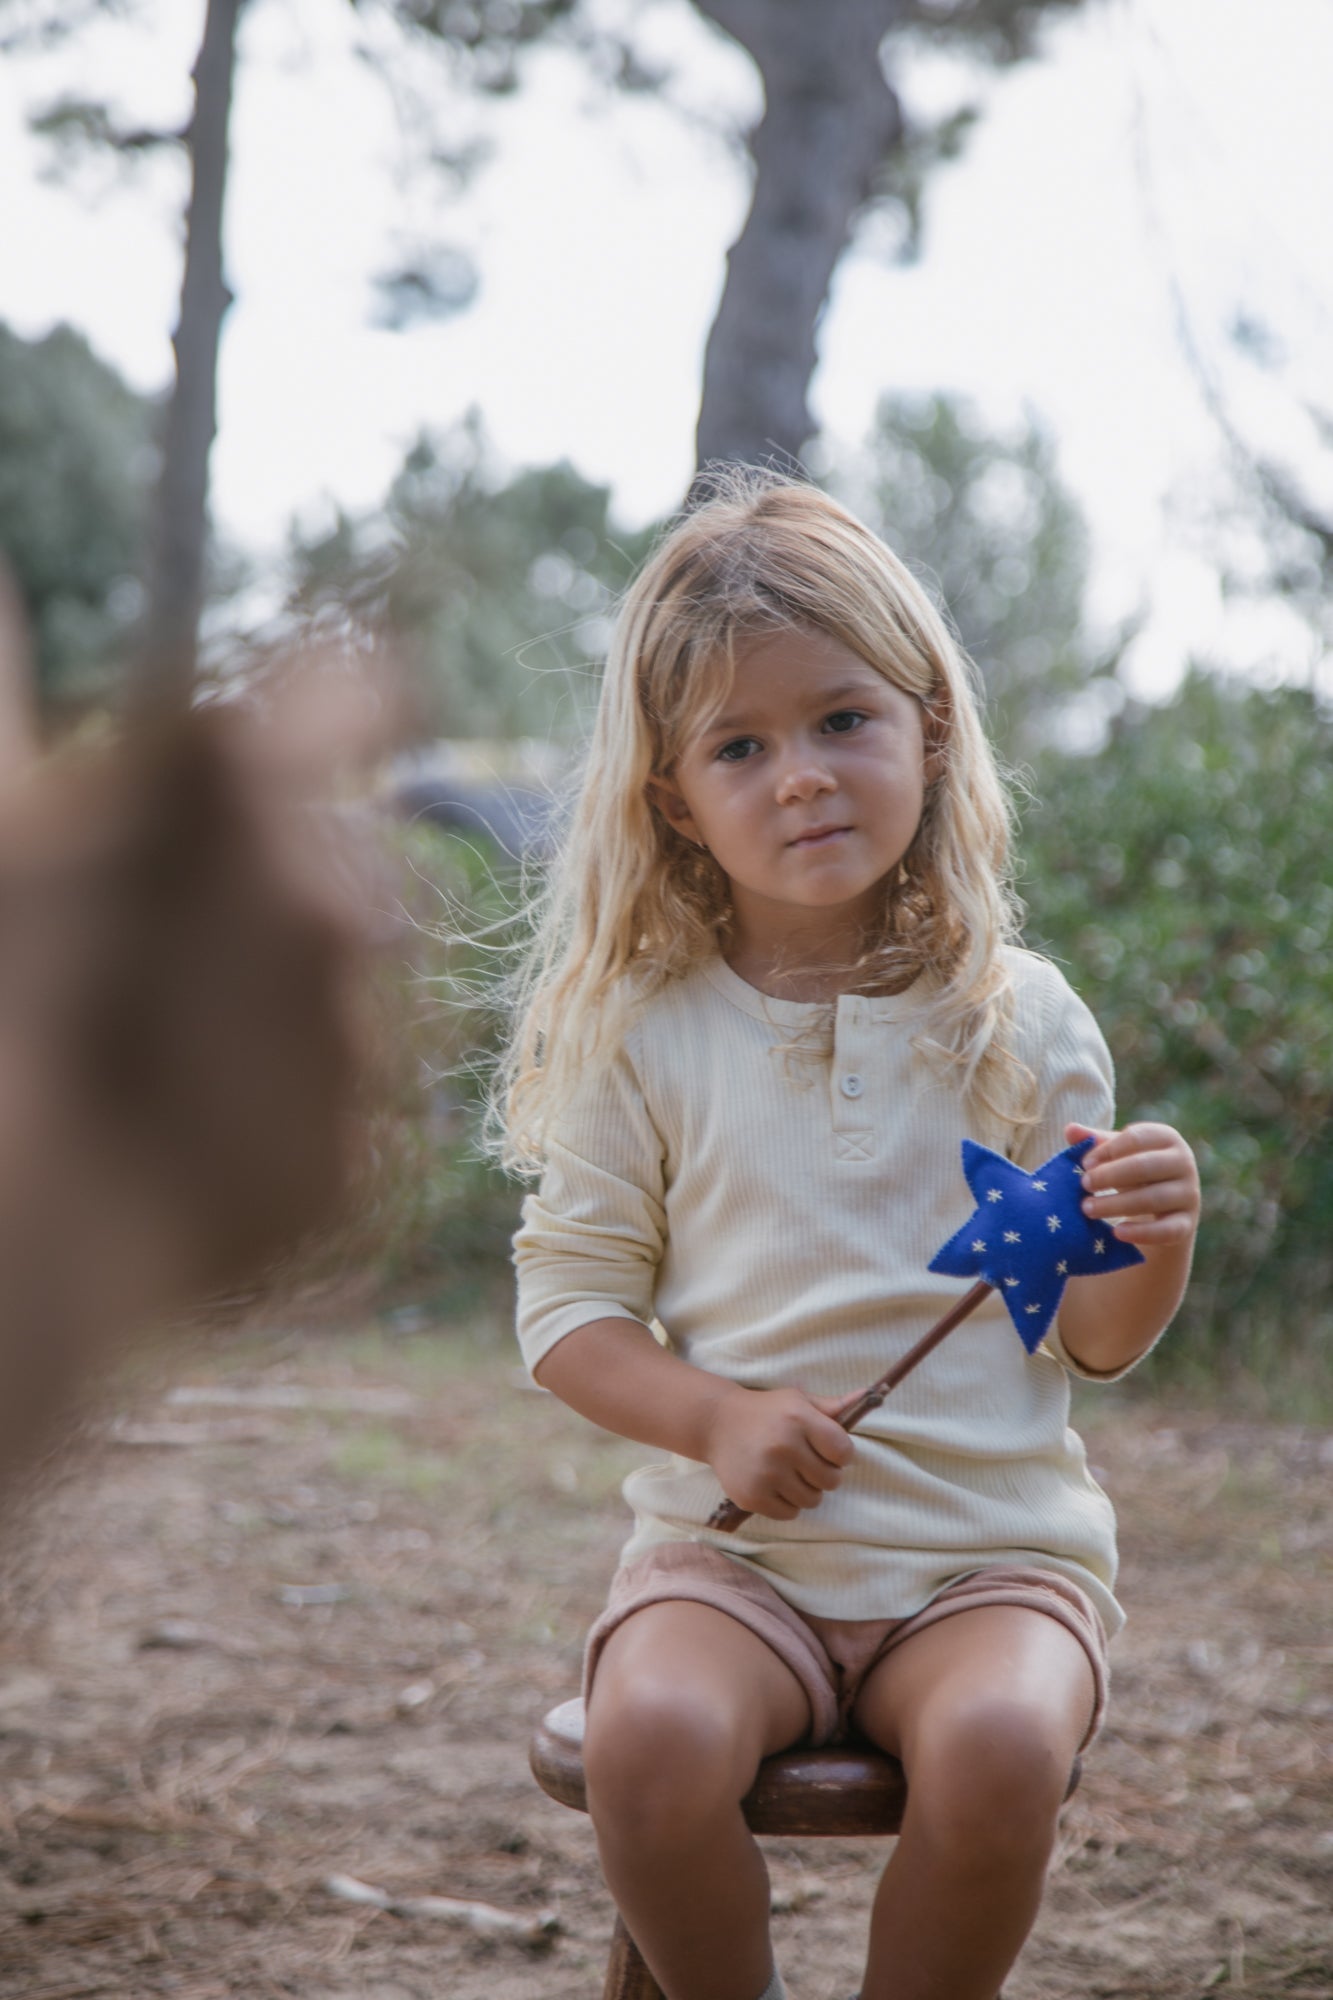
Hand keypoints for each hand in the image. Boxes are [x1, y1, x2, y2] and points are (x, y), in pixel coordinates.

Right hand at [704, 1384, 854, 1521]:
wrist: (717, 1423)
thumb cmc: (766, 1412)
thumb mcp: (798, 1401)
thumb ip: (833, 1406)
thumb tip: (867, 1396)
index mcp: (799, 1419)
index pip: (844, 1452)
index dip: (840, 1455)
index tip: (827, 1450)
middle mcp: (783, 1446)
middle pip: (831, 1481)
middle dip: (824, 1474)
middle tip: (807, 1463)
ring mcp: (766, 1474)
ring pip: (811, 1500)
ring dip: (806, 1491)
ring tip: (790, 1474)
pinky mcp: (752, 1496)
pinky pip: (789, 1513)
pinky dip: (787, 1504)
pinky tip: (775, 1485)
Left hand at [1066, 1121, 1199, 1249]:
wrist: (1161, 1210)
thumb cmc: (1133, 1172)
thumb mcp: (1116, 1154)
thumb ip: (1095, 1141)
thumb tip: (1070, 1130)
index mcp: (1166, 1138)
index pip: (1136, 1138)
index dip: (1108, 1150)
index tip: (1085, 1164)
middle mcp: (1183, 1163)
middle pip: (1145, 1166)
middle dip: (1110, 1175)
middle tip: (1084, 1185)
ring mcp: (1188, 1194)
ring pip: (1153, 1198)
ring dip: (1116, 1204)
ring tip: (1088, 1209)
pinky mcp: (1186, 1224)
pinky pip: (1167, 1230)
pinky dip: (1141, 1233)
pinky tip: (1116, 1233)